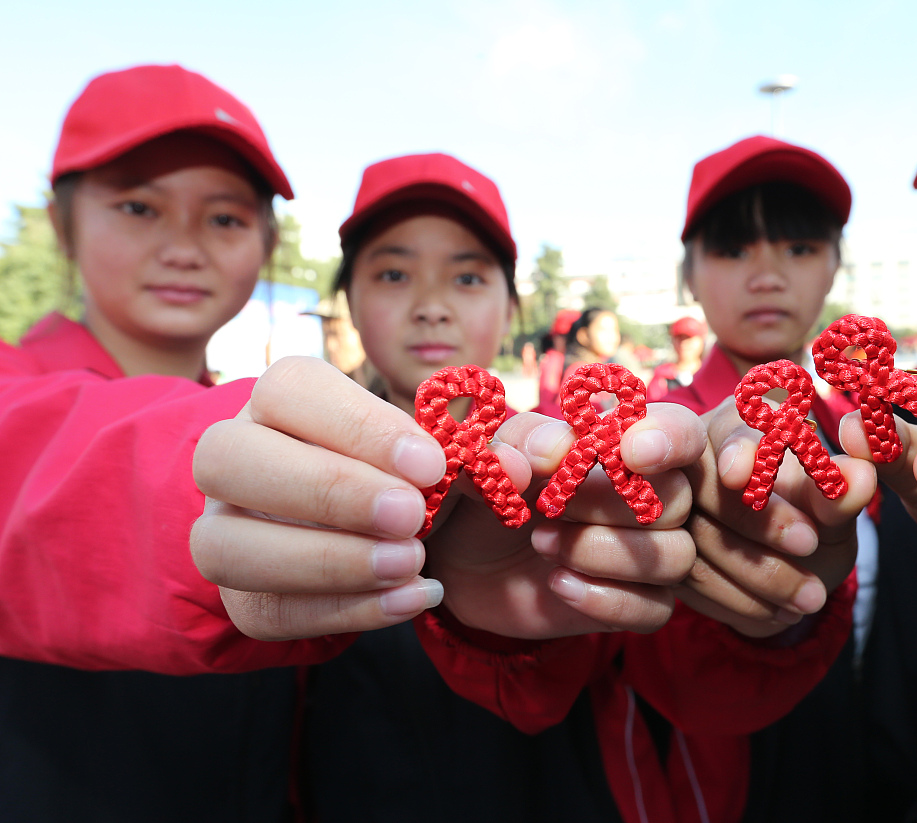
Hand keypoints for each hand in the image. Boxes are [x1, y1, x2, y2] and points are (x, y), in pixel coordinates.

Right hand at [192, 358, 706, 640]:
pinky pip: (265, 610)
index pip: (293, 390)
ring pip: (230, 545)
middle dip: (328, 491)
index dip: (359, 426)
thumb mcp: (467, 449)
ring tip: (412, 566)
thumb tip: (546, 450)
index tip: (433, 465)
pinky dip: (340, 611)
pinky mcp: (241, 594)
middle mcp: (236, 453)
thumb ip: (508, 440)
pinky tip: (406, 601)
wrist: (380, 529)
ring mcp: (225, 527)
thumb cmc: (422, 471)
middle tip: (411, 520)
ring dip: (327, 560)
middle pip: (231, 458)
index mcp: (286, 398)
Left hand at [426, 402, 707, 637]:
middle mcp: (653, 495)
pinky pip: (654, 608)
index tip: (629, 452)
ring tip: (542, 543)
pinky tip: (556, 584)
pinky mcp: (639, 602)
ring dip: (602, 551)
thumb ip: (521, 441)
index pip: (681, 431)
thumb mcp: (494, 455)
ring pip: (674, 556)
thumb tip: (554, 450)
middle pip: (677, 499)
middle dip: (610, 503)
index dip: (668, 437)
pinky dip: (604, 599)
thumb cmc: (492, 489)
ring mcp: (651, 552)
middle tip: (549, 504)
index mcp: (629, 443)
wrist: (464, 558)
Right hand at [676, 396, 876, 637]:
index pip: (727, 430)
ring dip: (757, 573)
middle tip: (811, 546)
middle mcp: (690, 462)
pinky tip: (777, 611)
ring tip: (811, 597)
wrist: (795, 573)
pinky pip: (689, 581)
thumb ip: (841, 491)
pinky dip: (738, 601)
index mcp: (733, 425)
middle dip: (758, 521)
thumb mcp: (836, 508)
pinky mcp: (663, 558)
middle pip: (703, 486)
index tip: (742, 474)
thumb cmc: (816, 521)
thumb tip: (857, 477)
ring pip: (696, 540)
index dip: (736, 450)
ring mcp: (669, 513)